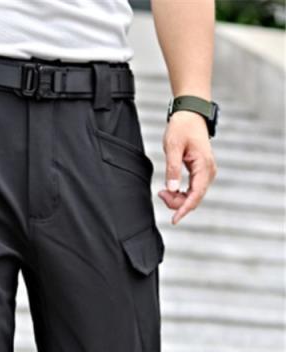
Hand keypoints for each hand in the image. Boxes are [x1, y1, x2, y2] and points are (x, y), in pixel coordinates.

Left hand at [158, 110, 216, 224]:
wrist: (190, 114)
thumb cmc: (182, 127)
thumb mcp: (172, 147)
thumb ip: (172, 168)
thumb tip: (171, 189)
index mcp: (204, 165)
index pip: (196, 194)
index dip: (185, 208)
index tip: (174, 219)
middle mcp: (209, 170)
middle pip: (195, 197)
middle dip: (178, 203)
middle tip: (160, 194)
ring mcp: (207, 171)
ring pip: (194, 195)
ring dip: (179, 199)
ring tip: (162, 192)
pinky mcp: (202, 172)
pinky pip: (193, 189)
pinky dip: (181, 194)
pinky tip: (170, 191)